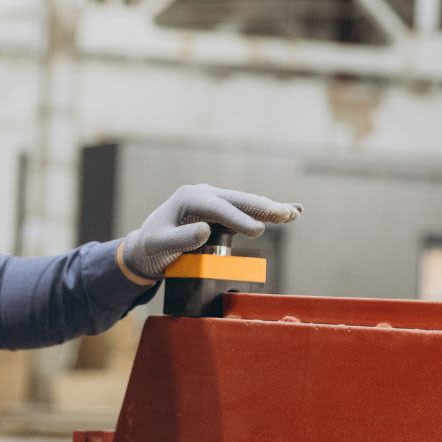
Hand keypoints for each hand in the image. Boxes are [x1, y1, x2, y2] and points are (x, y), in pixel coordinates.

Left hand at [118, 183, 300, 284]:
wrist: (146, 248)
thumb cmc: (150, 248)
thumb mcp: (159, 245)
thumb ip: (179, 239)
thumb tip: (205, 230)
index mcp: (188, 198)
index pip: (217, 207)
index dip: (238, 218)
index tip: (257, 231)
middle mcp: (204, 194)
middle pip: (238, 200)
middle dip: (263, 207)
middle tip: (286, 216)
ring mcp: (214, 201)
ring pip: (246, 203)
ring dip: (270, 209)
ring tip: (295, 214)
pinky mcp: (221, 212)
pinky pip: (246, 210)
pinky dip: (267, 211)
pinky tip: (291, 211)